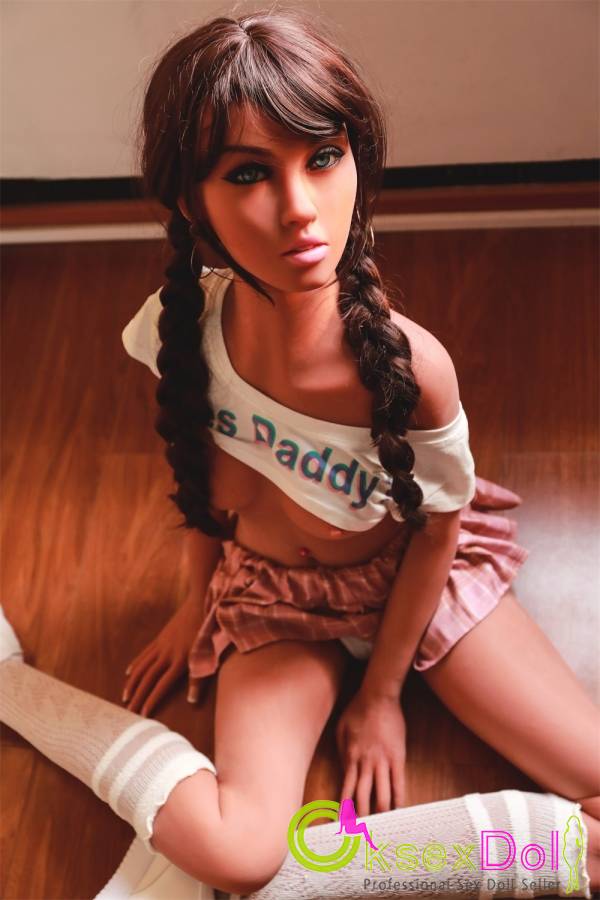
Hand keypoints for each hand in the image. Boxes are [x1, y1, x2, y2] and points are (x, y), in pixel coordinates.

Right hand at [121, 594, 205, 716]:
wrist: (201, 601)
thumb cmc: (210, 629)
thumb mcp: (210, 654)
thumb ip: (200, 677)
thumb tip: (192, 700)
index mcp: (180, 660)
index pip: (161, 685)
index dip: (152, 700)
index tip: (143, 715)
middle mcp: (167, 654)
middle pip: (148, 679)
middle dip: (138, 696)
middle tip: (128, 711)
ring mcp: (162, 645)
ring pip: (143, 667)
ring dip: (133, 683)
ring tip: (126, 696)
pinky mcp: (161, 638)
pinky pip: (145, 654)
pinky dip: (136, 664)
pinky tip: (129, 673)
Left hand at [336, 689, 406, 817]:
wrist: (377, 696)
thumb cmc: (357, 710)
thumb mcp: (340, 729)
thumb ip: (341, 752)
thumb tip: (345, 771)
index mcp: (349, 758)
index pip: (346, 791)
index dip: (346, 809)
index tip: (344, 824)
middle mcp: (365, 764)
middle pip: (363, 798)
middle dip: (362, 818)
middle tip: (362, 834)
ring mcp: (382, 761)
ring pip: (382, 795)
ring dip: (381, 813)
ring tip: (381, 828)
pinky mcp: (398, 757)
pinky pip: (399, 783)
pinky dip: (399, 799)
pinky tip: (399, 810)